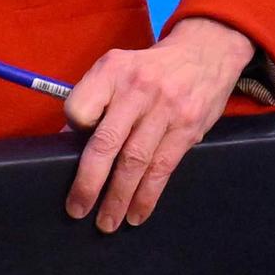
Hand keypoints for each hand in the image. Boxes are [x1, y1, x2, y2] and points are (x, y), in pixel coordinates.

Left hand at [63, 18, 252, 232]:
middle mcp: (137, 89)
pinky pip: (163, 169)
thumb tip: (69, 140)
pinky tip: (137, 214)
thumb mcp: (118, 68)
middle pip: (106, 142)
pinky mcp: (187, 129)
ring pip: (135, 163)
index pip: (79, 108)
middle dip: (89, 183)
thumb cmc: (150, 68)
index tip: (72, 148)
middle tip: (77, 209)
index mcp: (112, 70)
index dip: (73, 131)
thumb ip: (96, 100)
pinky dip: (147, 196)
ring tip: (106, 222)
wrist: (205, 52)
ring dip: (118, 199)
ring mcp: (165, 109)